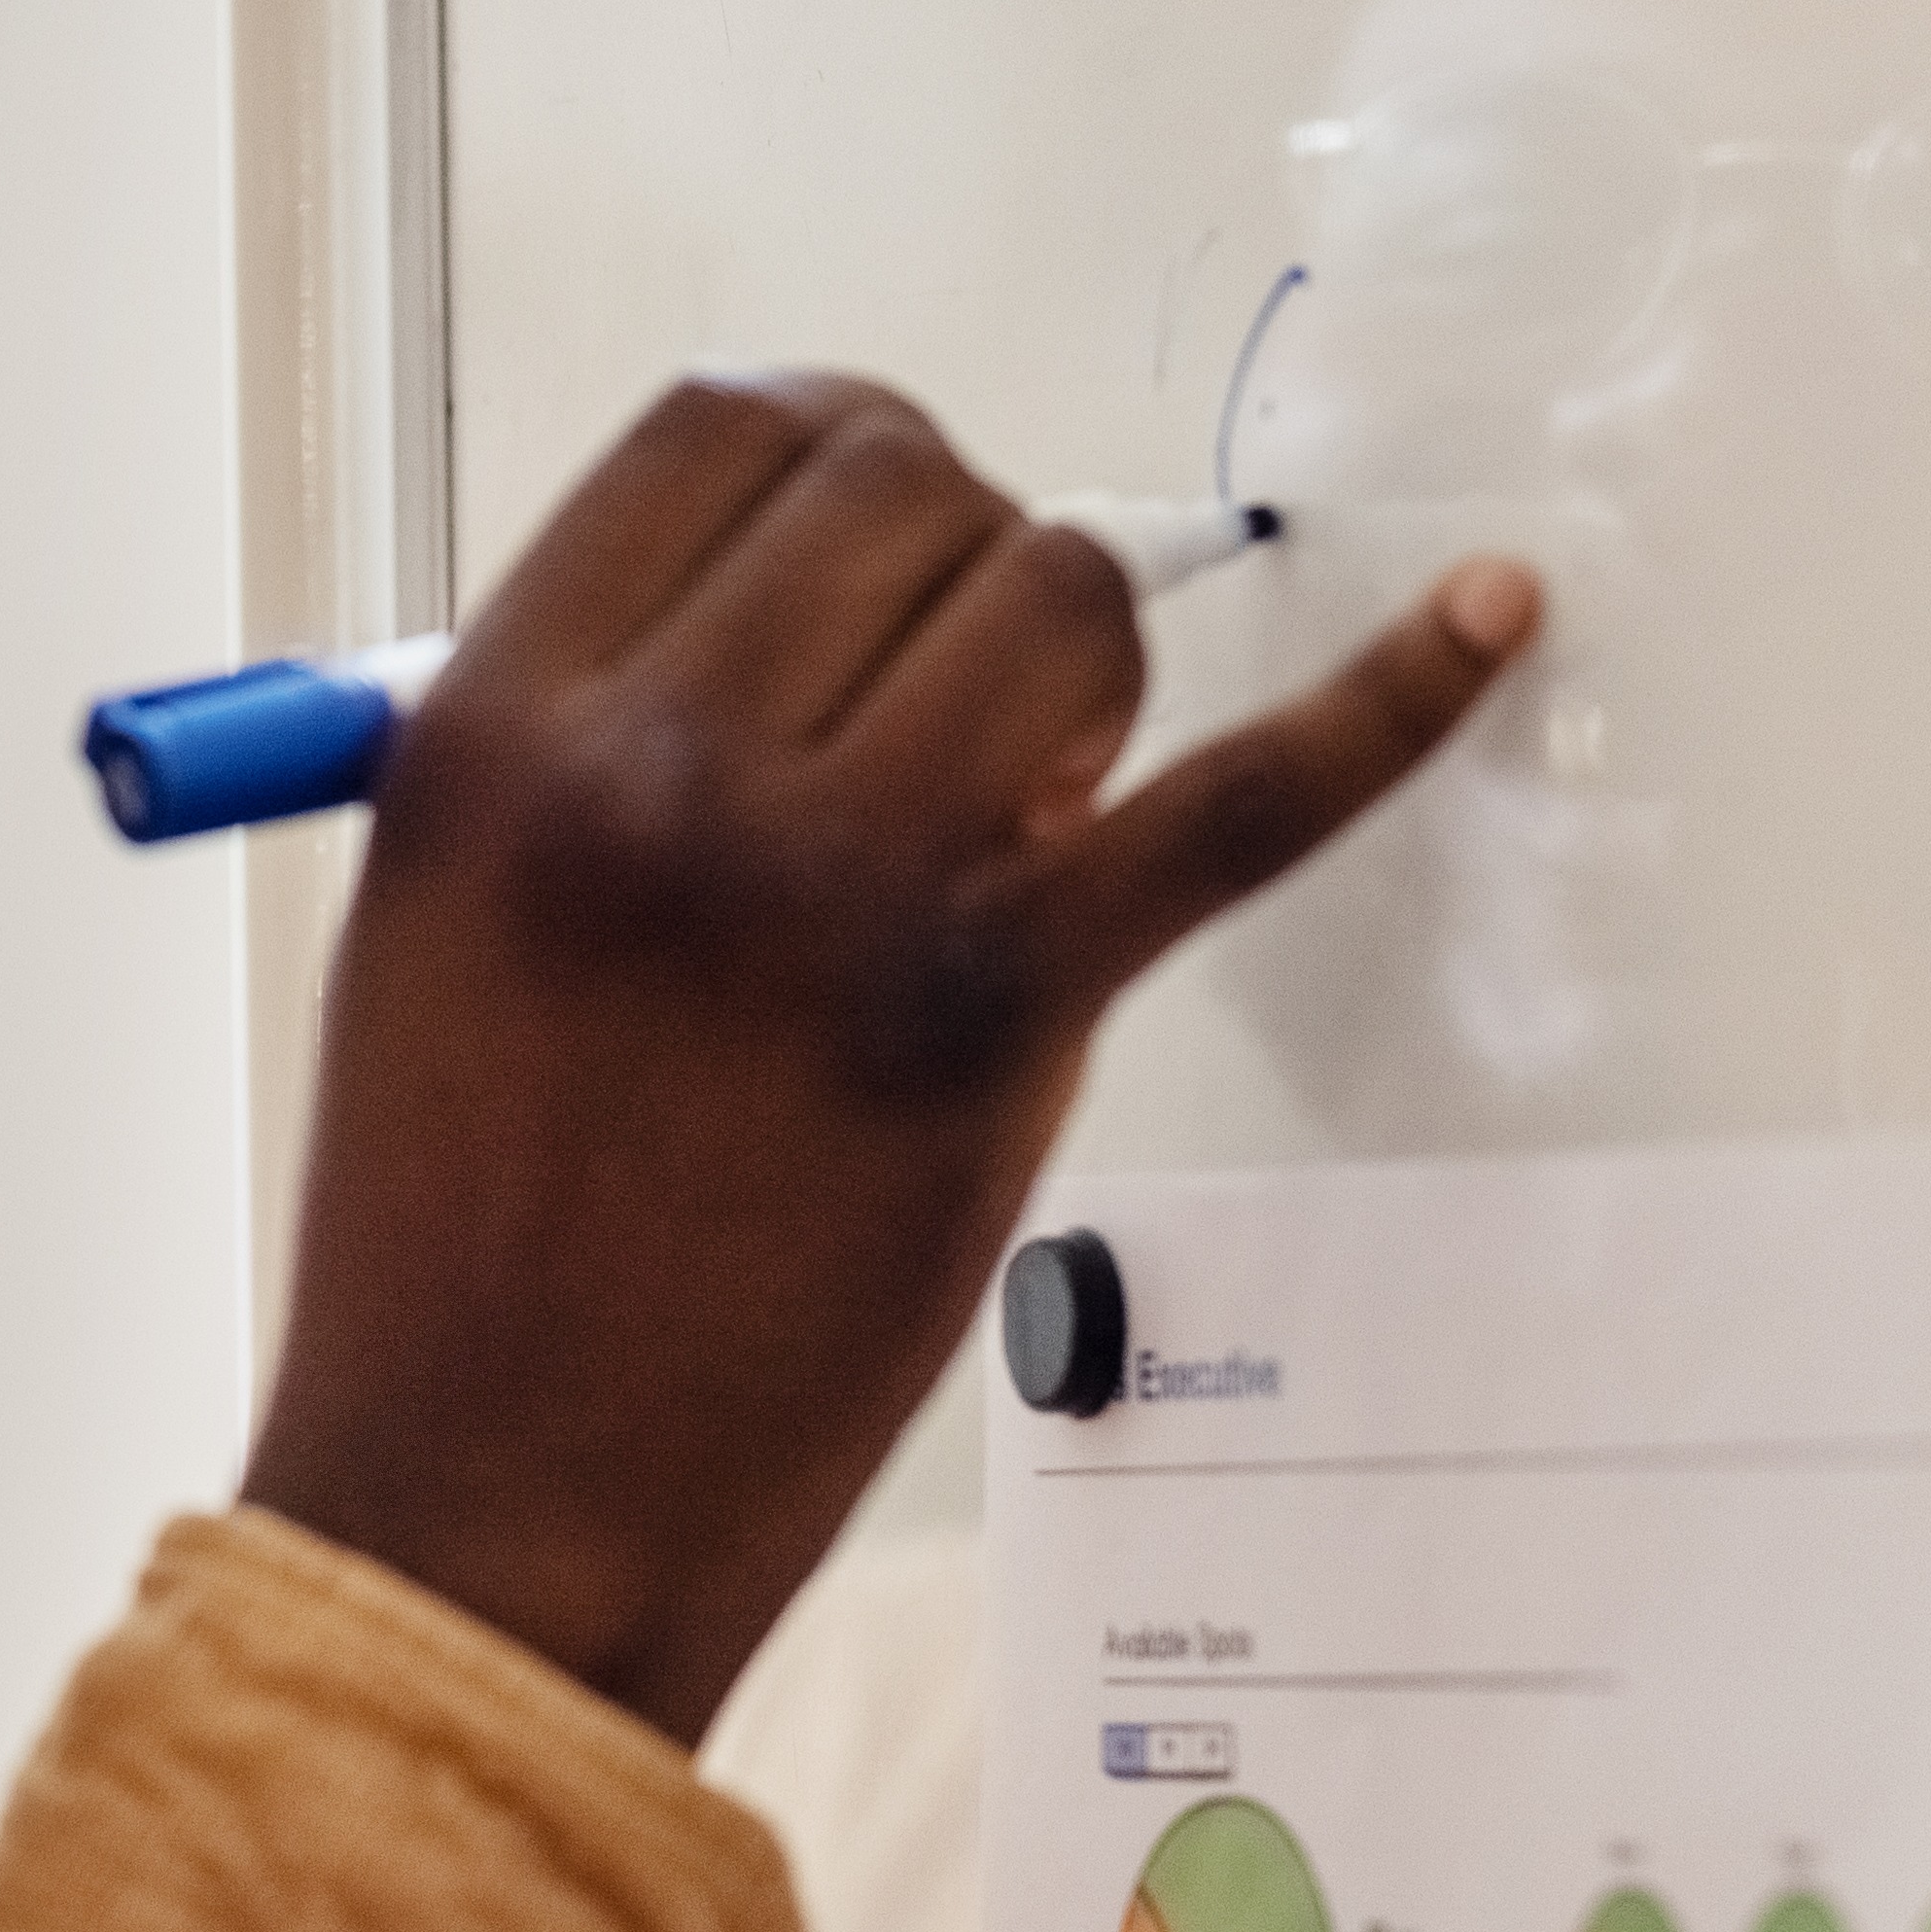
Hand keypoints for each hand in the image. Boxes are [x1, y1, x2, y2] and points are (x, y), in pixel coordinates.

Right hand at [239, 372, 1536, 1740]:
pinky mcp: (1006, 1006)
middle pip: (906, 488)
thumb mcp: (445, 919)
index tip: (873, 523)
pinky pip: (1243, 800)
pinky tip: (1485, 616)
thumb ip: (598, 735)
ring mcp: (843, 885)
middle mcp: (661, 775)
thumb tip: (830, 612)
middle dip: (950, 558)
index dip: (829, 444)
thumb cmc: (458, 1235)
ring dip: (1067, 661)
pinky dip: (1384, 700)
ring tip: (1009, 800)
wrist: (503, 1501)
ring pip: (1060, 595)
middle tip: (936, 704)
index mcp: (495, 733)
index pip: (719, 430)